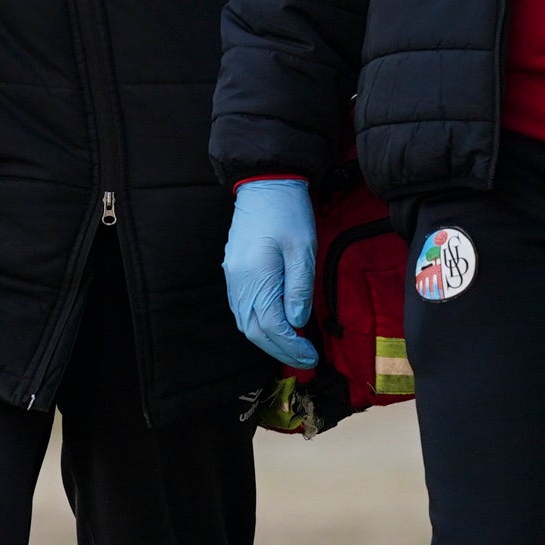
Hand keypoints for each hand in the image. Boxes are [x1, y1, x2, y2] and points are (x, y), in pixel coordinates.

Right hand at [223, 178, 319, 369]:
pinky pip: (242, 308)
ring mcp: (233, 276)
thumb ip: (299, 288)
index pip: (270, 325)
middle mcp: (238, 280)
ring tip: (294, 349)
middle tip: (306, 361)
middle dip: (279, 350)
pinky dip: (259, 325)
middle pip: (253, 329)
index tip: (312, 357)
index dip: (291, 346)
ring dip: (268, 341)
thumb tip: (297, 323)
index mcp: (255, 275)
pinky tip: (277, 328)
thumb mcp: (303, 249)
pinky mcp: (234, 271)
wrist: (265, 183)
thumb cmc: (288, 213)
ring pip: (245, 321)